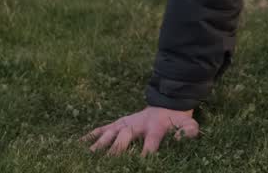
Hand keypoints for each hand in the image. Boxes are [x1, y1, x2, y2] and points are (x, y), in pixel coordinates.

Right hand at [82, 106, 198, 156]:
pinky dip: (90, 136)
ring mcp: (125, 123)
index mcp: (156, 128)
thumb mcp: (188, 124)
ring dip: (99, 145)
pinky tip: (78, 145)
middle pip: (125, 137)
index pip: (151, 141)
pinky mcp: (117, 123)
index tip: (142, 162)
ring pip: (110, 133)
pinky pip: (101, 129)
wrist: (166, 104)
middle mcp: (137, 125)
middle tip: (107, 163)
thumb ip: (189, 131)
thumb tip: (182, 138)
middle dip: (116, 150)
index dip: (147, 152)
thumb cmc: (177, 121)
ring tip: (88, 157)